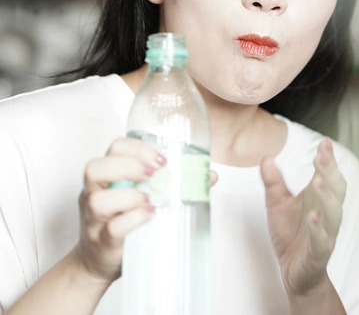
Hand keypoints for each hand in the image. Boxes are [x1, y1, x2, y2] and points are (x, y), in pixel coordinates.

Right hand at [75, 138, 219, 282]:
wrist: (99, 263)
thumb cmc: (125, 224)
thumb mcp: (147, 199)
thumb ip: (175, 185)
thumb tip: (211, 176)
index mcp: (108, 177)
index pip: (115, 148)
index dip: (138, 148)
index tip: (162, 160)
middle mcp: (94, 194)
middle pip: (95, 168)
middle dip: (128, 166)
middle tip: (154, 175)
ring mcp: (94, 219)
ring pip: (98, 200)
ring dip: (129, 196)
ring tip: (151, 199)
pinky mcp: (102, 242)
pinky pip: (113, 228)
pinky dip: (134, 219)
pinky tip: (150, 216)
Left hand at [261, 138, 346, 296]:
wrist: (294, 273)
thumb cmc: (291, 236)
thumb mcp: (277, 204)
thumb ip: (274, 182)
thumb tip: (266, 158)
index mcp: (319, 199)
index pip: (329, 175)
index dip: (328, 159)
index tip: (324, 142)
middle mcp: (327, 213)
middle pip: (336, 189)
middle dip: (330, 171)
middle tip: (321, 156)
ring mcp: (326, 233)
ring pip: (334, 213)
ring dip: (327, 196)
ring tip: (317, 180)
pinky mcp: (319, 253)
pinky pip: (322, 240)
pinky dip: (319, 229)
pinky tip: (313, 216)